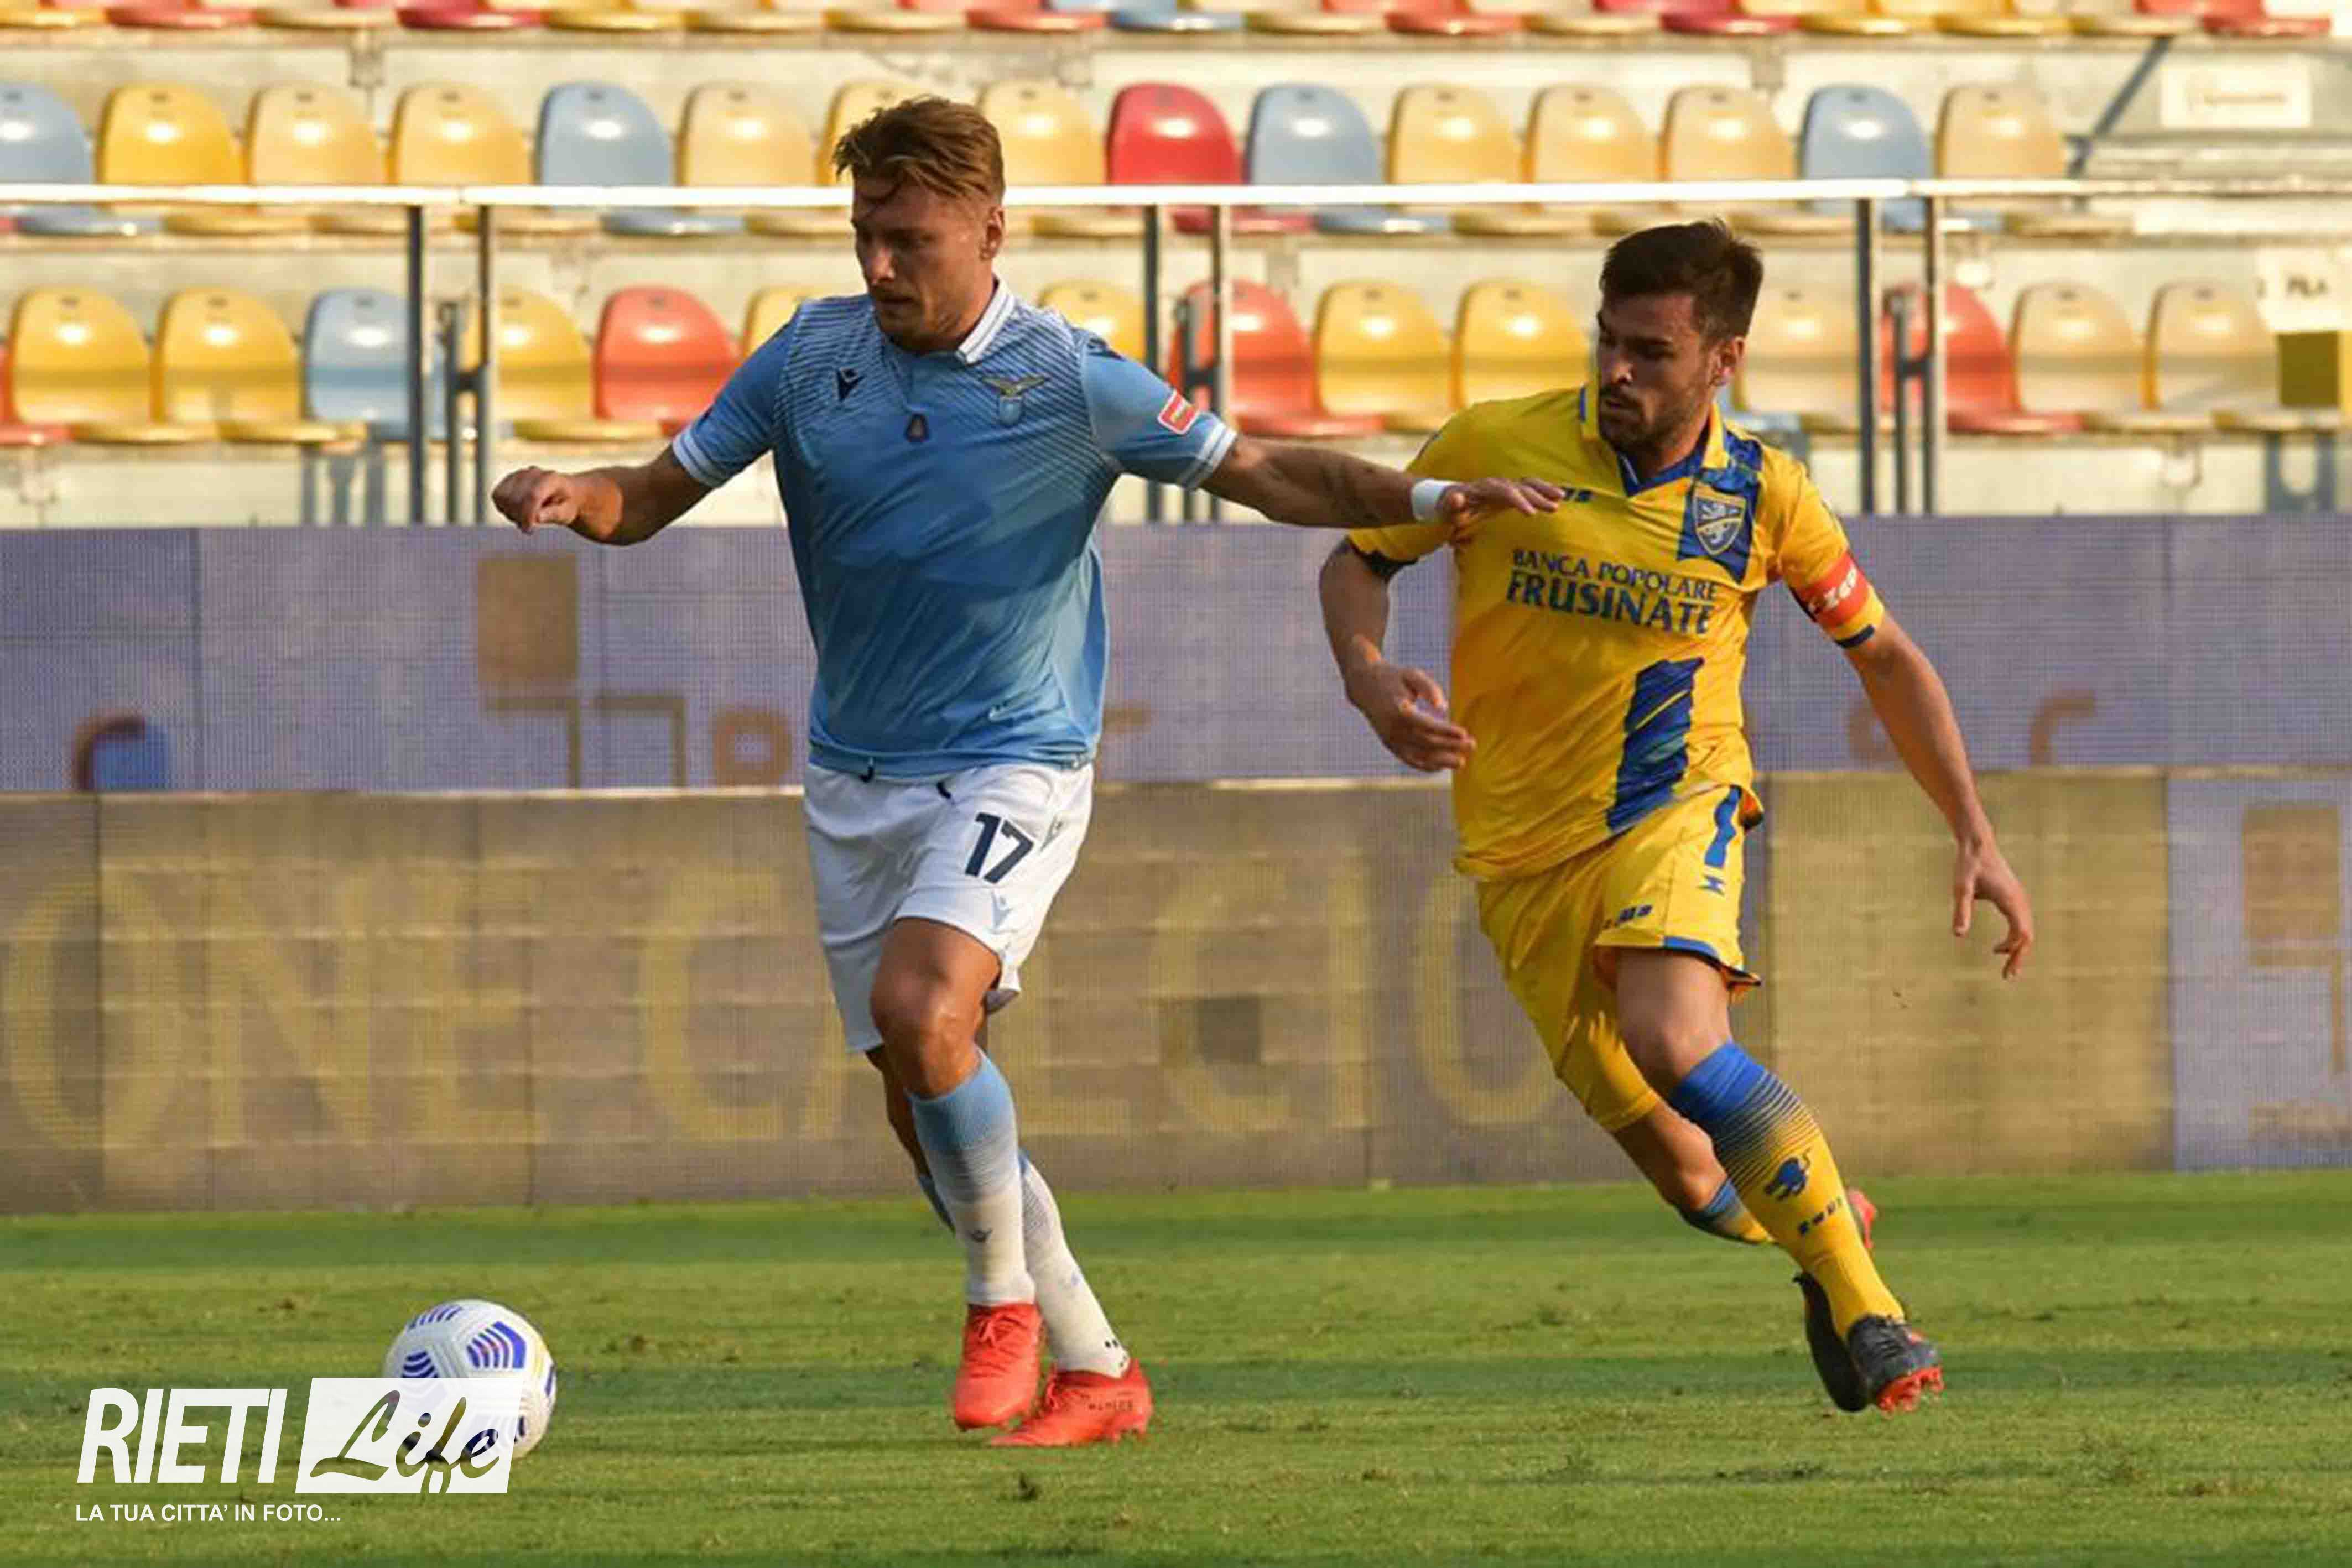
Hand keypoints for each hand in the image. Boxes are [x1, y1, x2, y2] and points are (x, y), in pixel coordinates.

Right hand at [492, 467, 583, 533]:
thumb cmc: (566, 505)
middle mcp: (533, 473)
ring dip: (510, 513)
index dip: (527, 515)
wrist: (563, 492)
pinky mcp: (509, 479)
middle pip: (515, 498)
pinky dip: (503, 507)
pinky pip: (497, 495)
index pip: (532, 496)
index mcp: (551, 479)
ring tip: (525, 518)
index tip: (529, 530)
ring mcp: (519, 474)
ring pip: (502, 497)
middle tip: (530, 527)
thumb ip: (553, 514)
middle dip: (520, 517)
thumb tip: (537, 517)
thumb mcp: (567, 513)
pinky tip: (517, 512)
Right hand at [1345, 661, 1473, 772]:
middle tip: (1473, 745)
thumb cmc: (1393, 677)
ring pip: (1419, 755)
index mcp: (1398, 710)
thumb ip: (1428, 687)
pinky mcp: (1389, 745)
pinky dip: (1426, 766)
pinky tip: (1442, 767)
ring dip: (1441, 761)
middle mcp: (1393, 728)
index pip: (1426, 725)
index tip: (1464, 733)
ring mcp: (1390, 739)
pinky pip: (1409, 760)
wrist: (1364, 686)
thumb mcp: (1411, 674)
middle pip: (1426, 742)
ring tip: (1462, 762)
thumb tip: (1443, 707)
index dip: (1446, 731)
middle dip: (1451, 746)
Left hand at [1436, 476, 1562, 543]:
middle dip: (1537, 497)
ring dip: (1544, 489)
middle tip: (1553, 509)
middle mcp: (1497, 484)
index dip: (1519, 501)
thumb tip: (1456, 497)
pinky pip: (1529, 488)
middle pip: (1520, 487)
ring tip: (1561, 497)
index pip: (1505, 491)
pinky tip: (1558, 497)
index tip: (1531, 513)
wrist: (1449, 499)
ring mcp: (1504, 486)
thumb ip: (1451, 504)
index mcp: (1484, 488)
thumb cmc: (1448, 507)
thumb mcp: (1446, 508)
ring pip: (1527, 484)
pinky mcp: (1509, 492)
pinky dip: (1543, 490)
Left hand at [1953, 836, 2033, 978]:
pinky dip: (2015, 938)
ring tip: (2006, 968)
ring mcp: (2019, 899)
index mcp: (2011, 901)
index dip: (2015, 954)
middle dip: (2019, 957)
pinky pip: (2021, 923)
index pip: (2021, 935)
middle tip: (2008, 977)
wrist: (1978, 844)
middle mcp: (2020, 901)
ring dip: (2017, 949)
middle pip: (2027, 936)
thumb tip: (1958, 935)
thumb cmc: (1968, 865)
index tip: (2004, 970)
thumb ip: (1961, 910)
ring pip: (2026, 930)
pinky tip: (1999, 947)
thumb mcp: (1961, 888)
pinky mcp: (2014, 897)